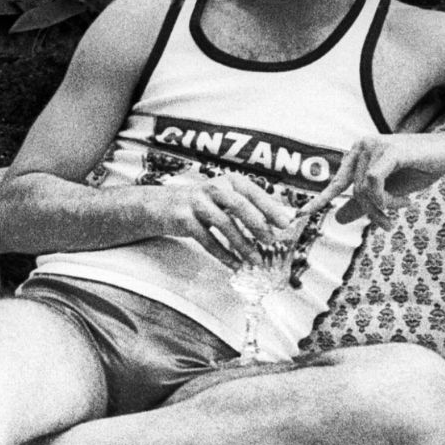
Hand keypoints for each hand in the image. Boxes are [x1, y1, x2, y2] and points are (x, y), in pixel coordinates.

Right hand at [156, 172, 297, 265]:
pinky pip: (206, 239)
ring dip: (241, 244)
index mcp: (228, 181)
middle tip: (270, 240)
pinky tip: (233, 263)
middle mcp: (213, 188)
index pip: (253, 193)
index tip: (285, 223)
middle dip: (257, 224)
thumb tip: (275, 223)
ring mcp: (196, 202)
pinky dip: (222, 253)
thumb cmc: (199, 203)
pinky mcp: (183, 219)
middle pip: (239, 205)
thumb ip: (246, 206)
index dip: (271, 208)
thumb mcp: (223, 198)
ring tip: (254, 259)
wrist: (159, 205)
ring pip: (224, 223)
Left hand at [316, 133, 444, 228]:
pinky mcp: (388, 151)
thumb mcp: (389, 191)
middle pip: (354, 192)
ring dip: (383, 208)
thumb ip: (364, 202)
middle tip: (387, 225)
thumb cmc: (422, 168)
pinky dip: (386, 199)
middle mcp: (361, 146)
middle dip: (371, 212)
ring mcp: (374, 145)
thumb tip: (336, 219)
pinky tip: (403, 202)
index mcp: (358, 154)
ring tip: (403, 207)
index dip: (319, 200)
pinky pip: (374, 184)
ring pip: (364, 191)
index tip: (300, 216)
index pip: (336, 183)